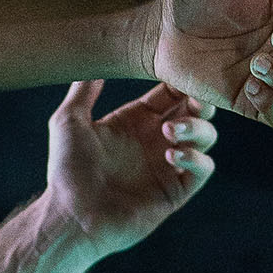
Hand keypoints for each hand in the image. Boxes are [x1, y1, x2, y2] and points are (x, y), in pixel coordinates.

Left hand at [43, 78, 216, 252]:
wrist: (71, 216)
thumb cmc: (66, 171)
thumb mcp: (69, 121)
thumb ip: (84, 89)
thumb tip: (92, 56)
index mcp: (135, 120)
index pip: (171, 92)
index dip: (181, 80)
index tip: (182, 69)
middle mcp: (155, 139)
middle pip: (195, 110)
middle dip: (200, 100)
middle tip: (194, 98)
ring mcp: (168, 165)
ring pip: (206, 137)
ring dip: (197, 128)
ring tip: (170, 132)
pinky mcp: (175, 191)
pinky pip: (203, 169)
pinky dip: (196, 158)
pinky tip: (172, 155)